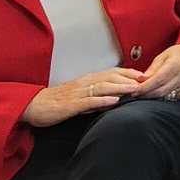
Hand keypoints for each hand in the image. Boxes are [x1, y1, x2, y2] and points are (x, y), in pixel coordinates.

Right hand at [22, 67, 144, 125]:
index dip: (128, 72)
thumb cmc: (58, 101)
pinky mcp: (71, 105)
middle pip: (111, 77)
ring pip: (102, 87)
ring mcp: (78, 93)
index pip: (112, 72)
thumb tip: (114, 98)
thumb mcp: (80, 96)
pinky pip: (89, 101)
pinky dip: (103, 101)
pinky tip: (114, 102)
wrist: (34, 106)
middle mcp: (84, 82)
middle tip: (145, 80)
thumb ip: (96, 96)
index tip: (143, 74)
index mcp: (87, 79)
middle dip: (129, 78)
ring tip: (135, 88)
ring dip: (120, 87)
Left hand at [133, 42, 179, 99]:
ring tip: (140, 95)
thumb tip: (141, 79)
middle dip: (145, 94)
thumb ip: (152, 69)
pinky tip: (152, 95)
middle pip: (160, 90)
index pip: (158, 79)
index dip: (145, 86)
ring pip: (163, 96)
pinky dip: (158, 98)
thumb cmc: (177, 54)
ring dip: (150, 97)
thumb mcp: (162, 56)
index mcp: (175, 65)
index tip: (134, 89)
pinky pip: (168, 98)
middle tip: (134, 93)